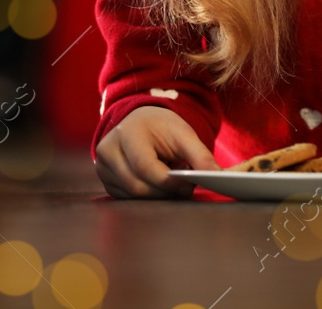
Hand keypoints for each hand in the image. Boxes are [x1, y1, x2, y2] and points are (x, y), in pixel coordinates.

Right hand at [94, 105, 220, 198]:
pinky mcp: (105, 181)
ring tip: (172, 181)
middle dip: (165, 192)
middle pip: (138, 186)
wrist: (140, 122)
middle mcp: (108, 150)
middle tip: (185, 187)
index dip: (168, 182)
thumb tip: (218, 177)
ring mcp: (103, 168)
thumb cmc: (162, 127)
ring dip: (158, 195)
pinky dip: (147, 195)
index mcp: (127, 133)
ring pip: (133, 196)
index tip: (189, 184)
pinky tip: (157, 183)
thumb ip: (201, 156)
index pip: (145, 167)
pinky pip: (128, 198)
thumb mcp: (184, 134)